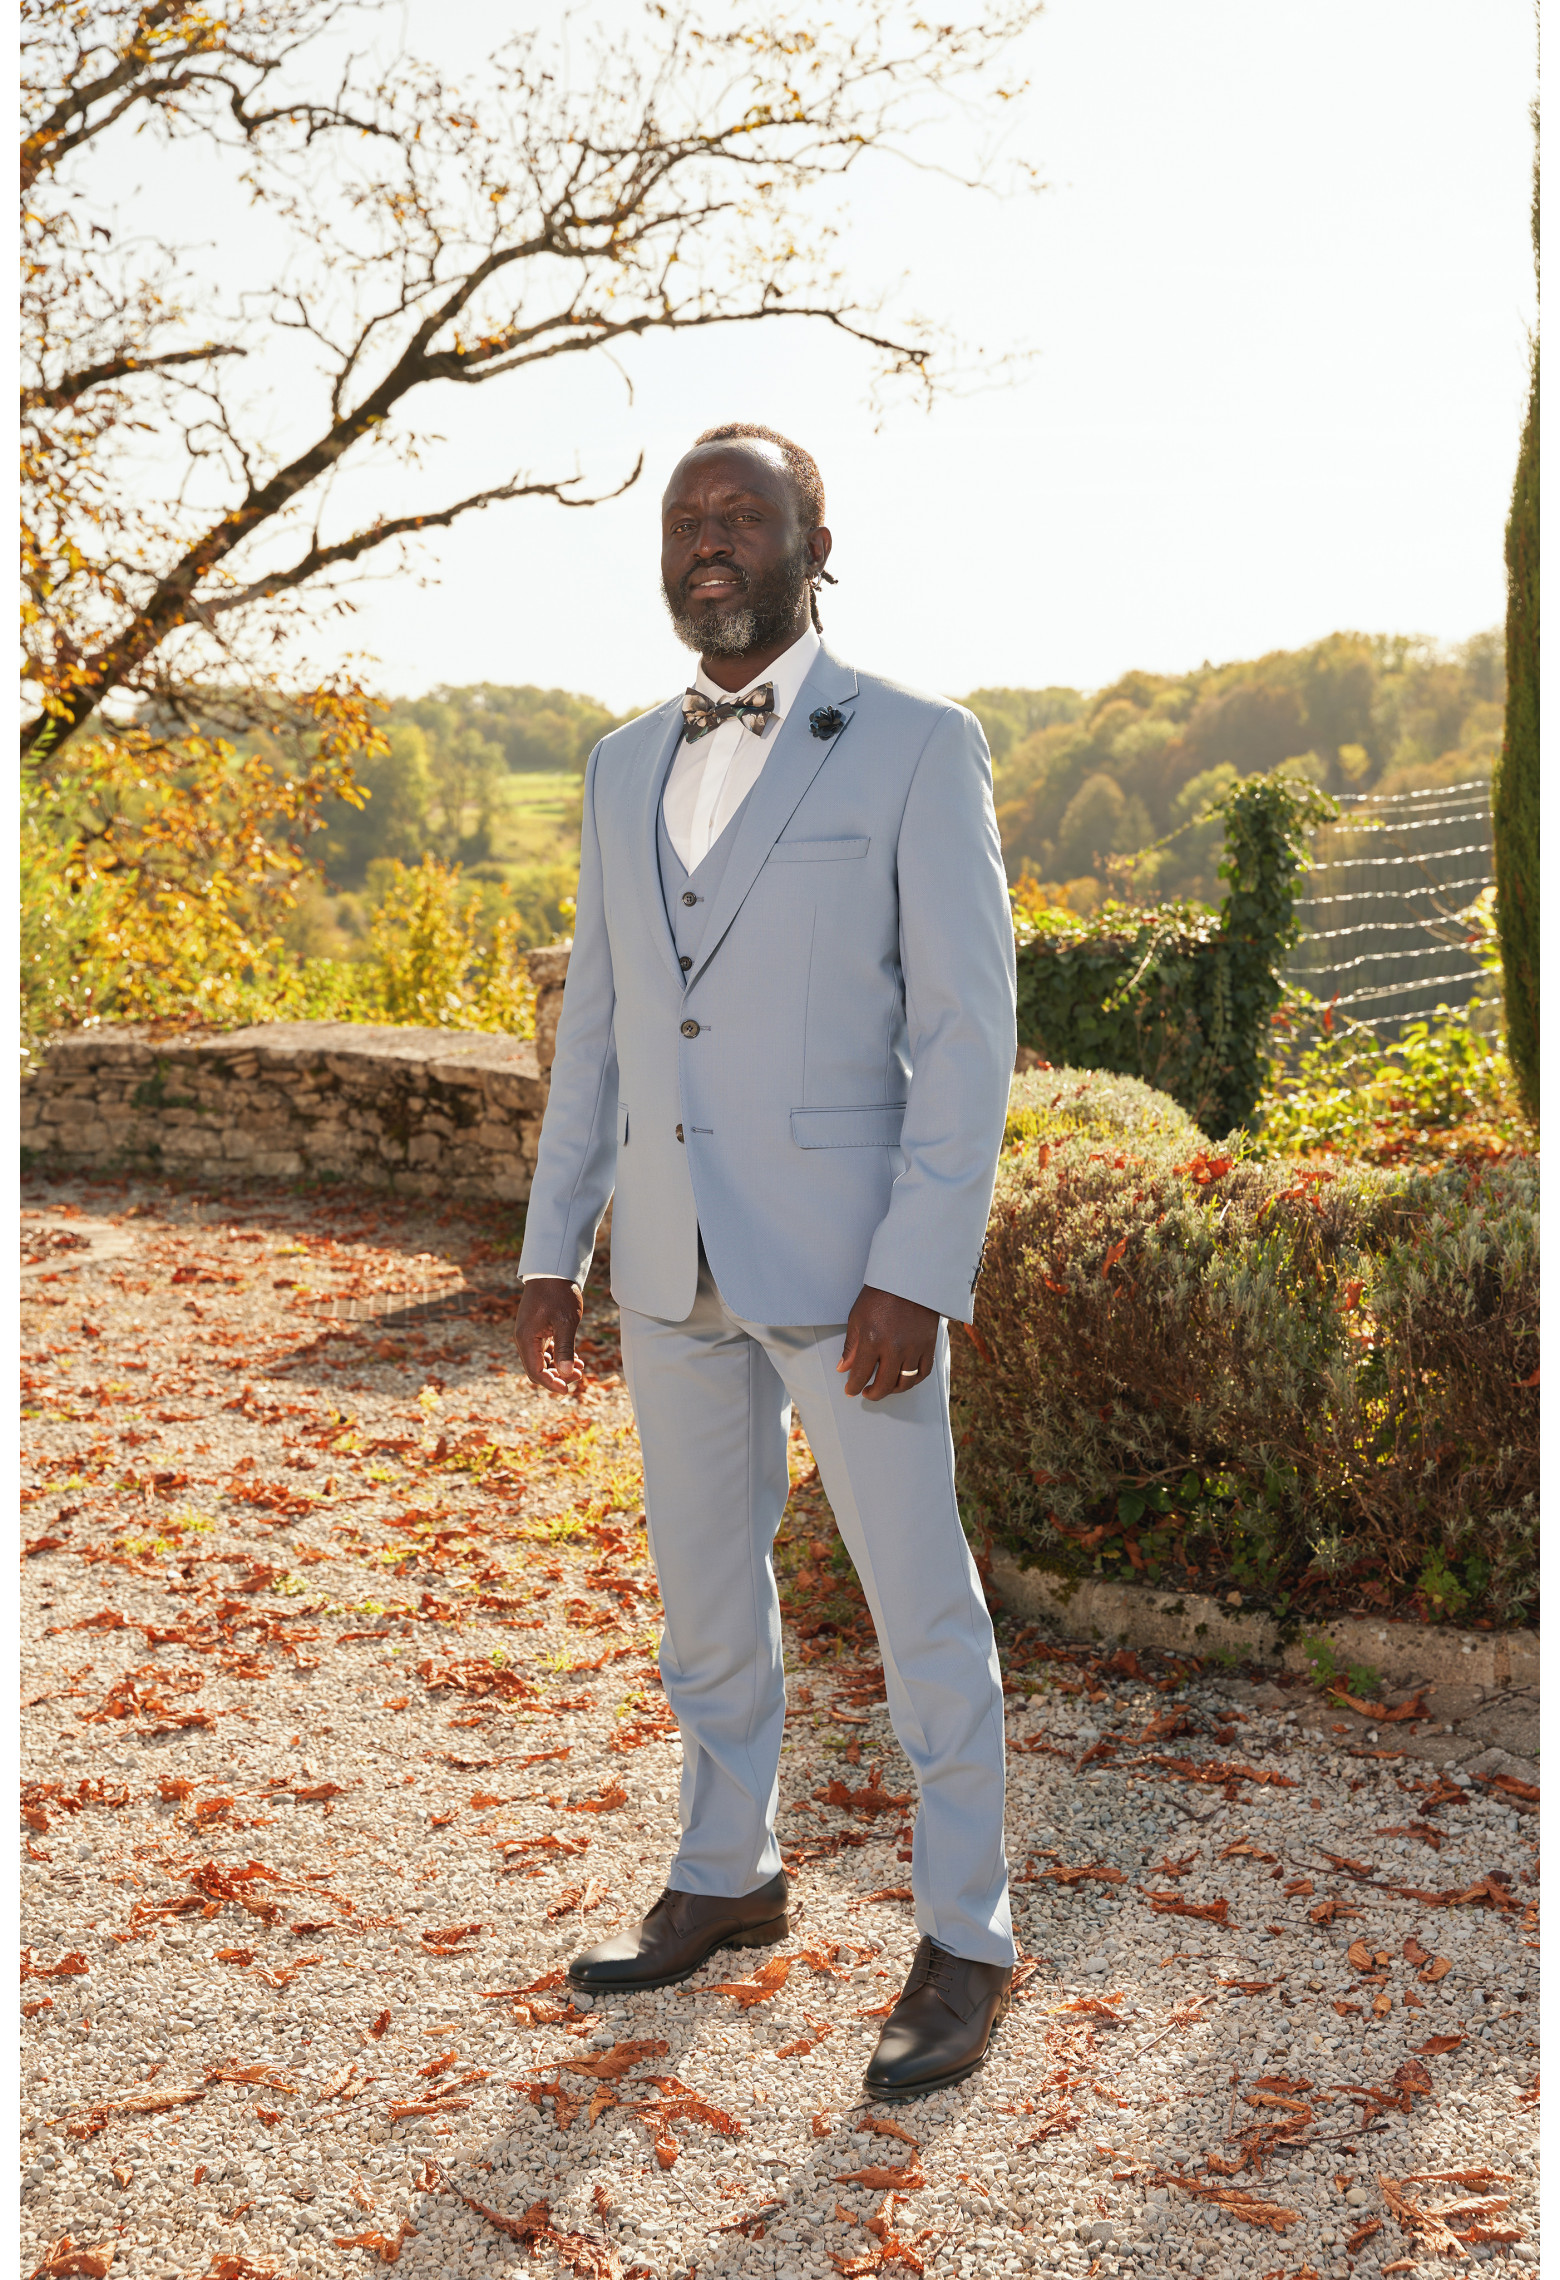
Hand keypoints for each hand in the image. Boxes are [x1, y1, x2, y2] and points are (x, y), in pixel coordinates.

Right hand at [514, 1277, 584, 1394]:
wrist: (552, 1271)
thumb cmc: (559, 1294)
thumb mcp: (566, 1322)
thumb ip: (566, 1349)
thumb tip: (567, 1373)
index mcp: (527, 1339)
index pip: (535, 1372)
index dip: (551, 1384)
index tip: (567, 1390)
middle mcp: (524, 1339)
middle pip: (537, 1369)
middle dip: (557, 1376)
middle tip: (579, 1377)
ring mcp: (529, 1334)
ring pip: (542, 1360)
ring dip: (559, 1367)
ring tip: (581, 1368)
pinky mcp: (536, 1329)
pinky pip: (545, 1350)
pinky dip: (558, 1356)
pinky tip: (576, 1358)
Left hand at [836, 1284, 939, 1401]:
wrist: (909, 1280)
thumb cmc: (880, 1295)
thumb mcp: (857, 1317)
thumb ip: (852, 1346)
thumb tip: (844, 1368)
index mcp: (872, 1339)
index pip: (861, 1374)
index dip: (853, 1386)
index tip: (851, 1390)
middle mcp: (894, 1347)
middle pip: (884, 1384)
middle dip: (873, 1394)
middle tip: (867, 1393)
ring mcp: (913, 1348)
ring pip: (905, 1383)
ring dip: (893, 1390)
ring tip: (885, 1387)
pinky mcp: (928, 1346)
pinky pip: (923, 1373)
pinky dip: (913, 1381)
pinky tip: (904, 1380)